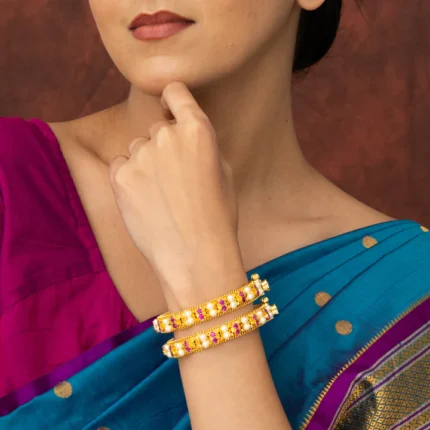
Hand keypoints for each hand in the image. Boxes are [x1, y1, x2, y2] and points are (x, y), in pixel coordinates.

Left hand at [108, 81, 242, 306]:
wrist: (196, 256)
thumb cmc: (217, 217)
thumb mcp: (223, 172)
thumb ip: (201, 144)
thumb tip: (185, 134)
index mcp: (198, 129)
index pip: (176, 91)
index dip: (173, 99)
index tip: (171, 108)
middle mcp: (166, 134)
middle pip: (158, 127)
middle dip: (165, 145)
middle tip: (176, 178)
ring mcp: (141, 155)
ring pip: (139, 148)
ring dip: (147, 163)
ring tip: (162, 196)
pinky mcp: (121, 176)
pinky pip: (121, 164)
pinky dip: (130, 177)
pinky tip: (145, 200)